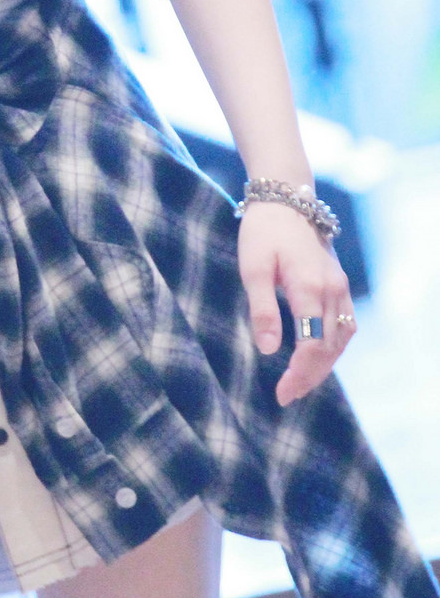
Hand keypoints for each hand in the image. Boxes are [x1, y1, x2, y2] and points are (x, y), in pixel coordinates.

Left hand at [237, 199, 356, 404]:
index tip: (280, 393)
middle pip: (329, 347)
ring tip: (299, 384)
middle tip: (287, 396)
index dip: (298, 373)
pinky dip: (332, 347)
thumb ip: (262, 309)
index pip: (312, 344)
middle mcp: (332, 290)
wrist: (285, 200)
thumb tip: (269, 350)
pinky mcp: (339, 285)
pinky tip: (316, 358)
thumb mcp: (252, 268)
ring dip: (324, 365)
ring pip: (341, 339)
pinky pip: (344, 325)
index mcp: (309, 287)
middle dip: (310, 376)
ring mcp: (340, 287)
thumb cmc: (262, 232)